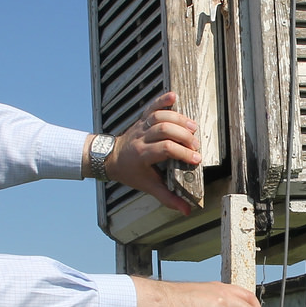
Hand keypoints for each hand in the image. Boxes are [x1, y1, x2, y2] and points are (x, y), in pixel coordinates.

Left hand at [102, 91, 202, 214]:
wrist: (110, 158)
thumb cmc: (130, 172)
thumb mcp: (147, 186)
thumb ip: (168, 197)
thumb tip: (186, 210)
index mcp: (142, 155)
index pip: (165, 149)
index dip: (182, 153)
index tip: (196, 159)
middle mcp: (141, 138)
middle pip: (164, 130)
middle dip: (183, 136)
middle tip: (196, 145)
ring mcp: (141, 126)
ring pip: (159, 116)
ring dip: (178, 119)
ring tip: (193, 127)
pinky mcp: (142, 119)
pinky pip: (151, 106)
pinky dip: (162, 100)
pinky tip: (174, 96)